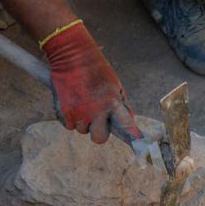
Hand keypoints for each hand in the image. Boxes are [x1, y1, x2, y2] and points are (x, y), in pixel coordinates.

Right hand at [43, 22, 142, 145]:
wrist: (71, 54)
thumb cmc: (95, 69)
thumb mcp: (114, 84)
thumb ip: (121, 104)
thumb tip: (128, 122)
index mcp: (111, 102)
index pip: (125, 125)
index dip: (132, 139)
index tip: (140, 151)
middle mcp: (96, 111)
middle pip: (99, 138)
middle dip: (98, 131)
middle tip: (96, 117)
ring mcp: (79, 113)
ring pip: (82, 130)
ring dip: (83, 120)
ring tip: (82, 99)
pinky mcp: (64, 113)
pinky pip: (69, 125)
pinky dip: (69, 116)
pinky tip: (71, 99)